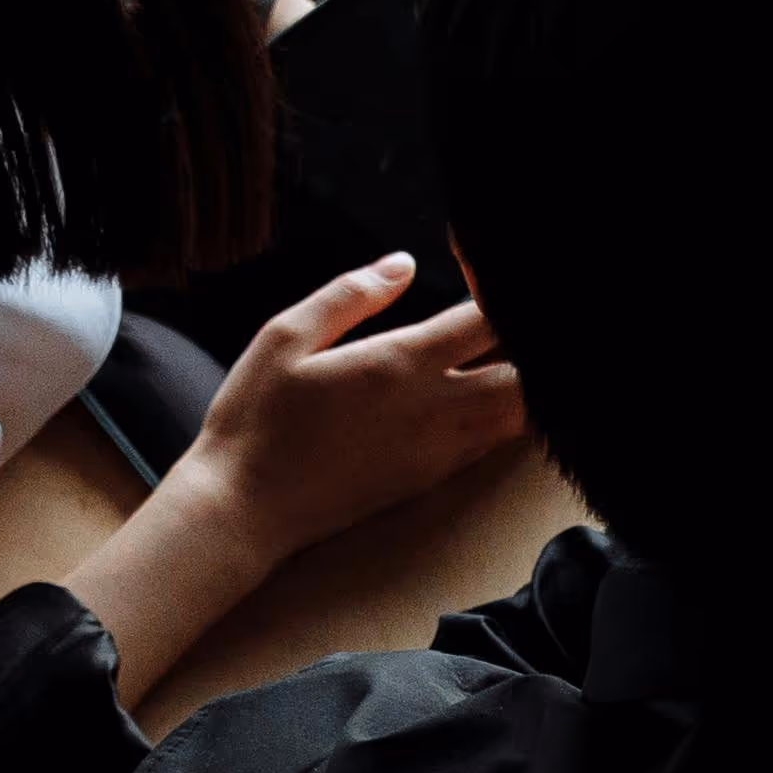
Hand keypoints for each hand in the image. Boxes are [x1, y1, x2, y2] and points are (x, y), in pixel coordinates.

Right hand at [184, 251, 523, 549]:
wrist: (246, 509)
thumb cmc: (255, 419)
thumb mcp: (286, 337)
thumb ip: (350, 295)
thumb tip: (404, 264)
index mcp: (400, 364)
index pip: (488, 320)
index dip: (495, 292)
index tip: (478, 274)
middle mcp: (435, 410)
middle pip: (527, 376)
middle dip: (524, 346)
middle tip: (497, 324)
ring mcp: (440, 450)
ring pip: (521, 416)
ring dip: (522, 383)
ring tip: (493, 355)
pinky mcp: (431, 480)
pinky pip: (492, 443)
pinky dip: (503, 416)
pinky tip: (477, 395)